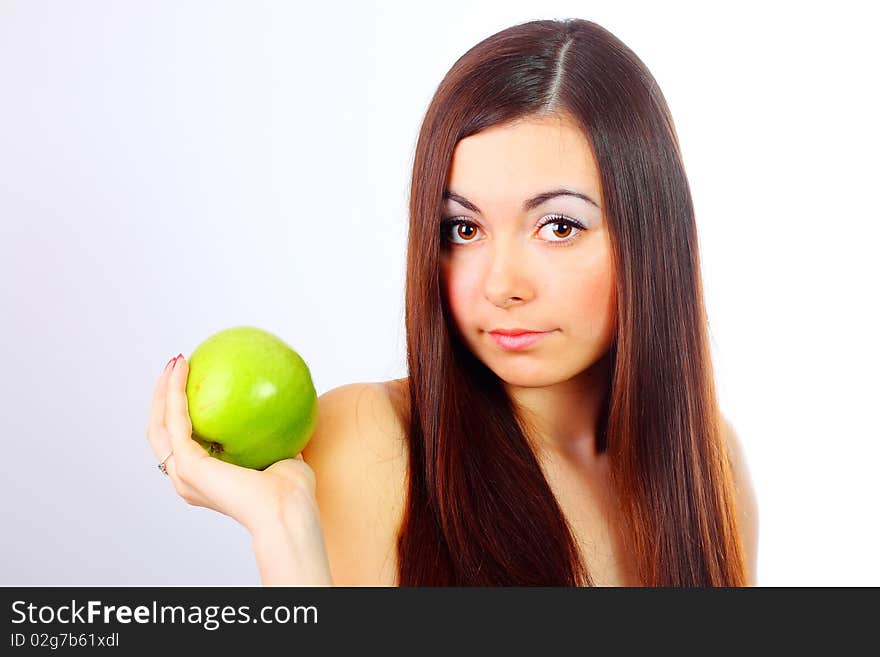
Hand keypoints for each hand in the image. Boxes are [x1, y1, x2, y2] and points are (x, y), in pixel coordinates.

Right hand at [146, 354, 319, 535]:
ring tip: (175, 363)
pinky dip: (174, 392)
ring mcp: (184, 474)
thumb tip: (283, 404)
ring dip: (163, 391)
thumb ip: (275, 434)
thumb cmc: (292, 493)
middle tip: (175, 367)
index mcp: (205, 478)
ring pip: (159, 425)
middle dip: (163, 398)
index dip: (179, 413)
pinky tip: (183, 368)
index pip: (182, 442)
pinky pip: (175, 420)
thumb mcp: (284, 453)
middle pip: (160, 432)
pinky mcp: (189, 465)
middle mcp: (187, 478)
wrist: (288, 512)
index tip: (192, 382)